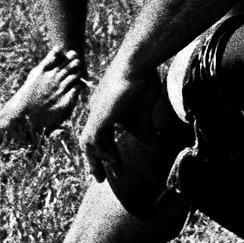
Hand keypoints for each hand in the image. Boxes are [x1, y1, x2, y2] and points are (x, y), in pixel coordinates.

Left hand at [79, 57, 158, 187]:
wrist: (137, 64)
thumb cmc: (142, 82)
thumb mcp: (144, 111)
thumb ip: (144, 128)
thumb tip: (152, 142)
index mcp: (106, 109)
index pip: (103, 134)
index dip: (107, 151)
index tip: (114, 165)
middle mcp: (97, 111)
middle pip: (93, 141)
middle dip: (97, 160)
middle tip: (101, 178)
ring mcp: (96, 114)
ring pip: (90, 143)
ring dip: (97, 161)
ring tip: (102, 177)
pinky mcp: (98, 117)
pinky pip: (93, 141)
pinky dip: (100, 154)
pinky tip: (110, 163)